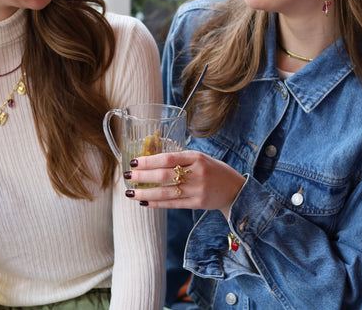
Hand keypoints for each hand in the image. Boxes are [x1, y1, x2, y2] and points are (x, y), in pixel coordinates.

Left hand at [124, 150, 246, 217]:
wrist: (235, 189)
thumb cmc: (212, 170)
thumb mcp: (199, 158)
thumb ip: (180, 158)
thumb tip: (151, 160)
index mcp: (196, 157)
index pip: (168, 158)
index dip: (149, 160)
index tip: (134, 161)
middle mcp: (197, 172)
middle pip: (164, 175)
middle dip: (143, 176)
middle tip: (127, 176)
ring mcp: (197, 189)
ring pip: (166, 192)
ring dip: (146, 193)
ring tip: (131, 193)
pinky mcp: (197, 203)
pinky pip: (173, 204)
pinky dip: (157, 204)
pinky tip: (144, 202)